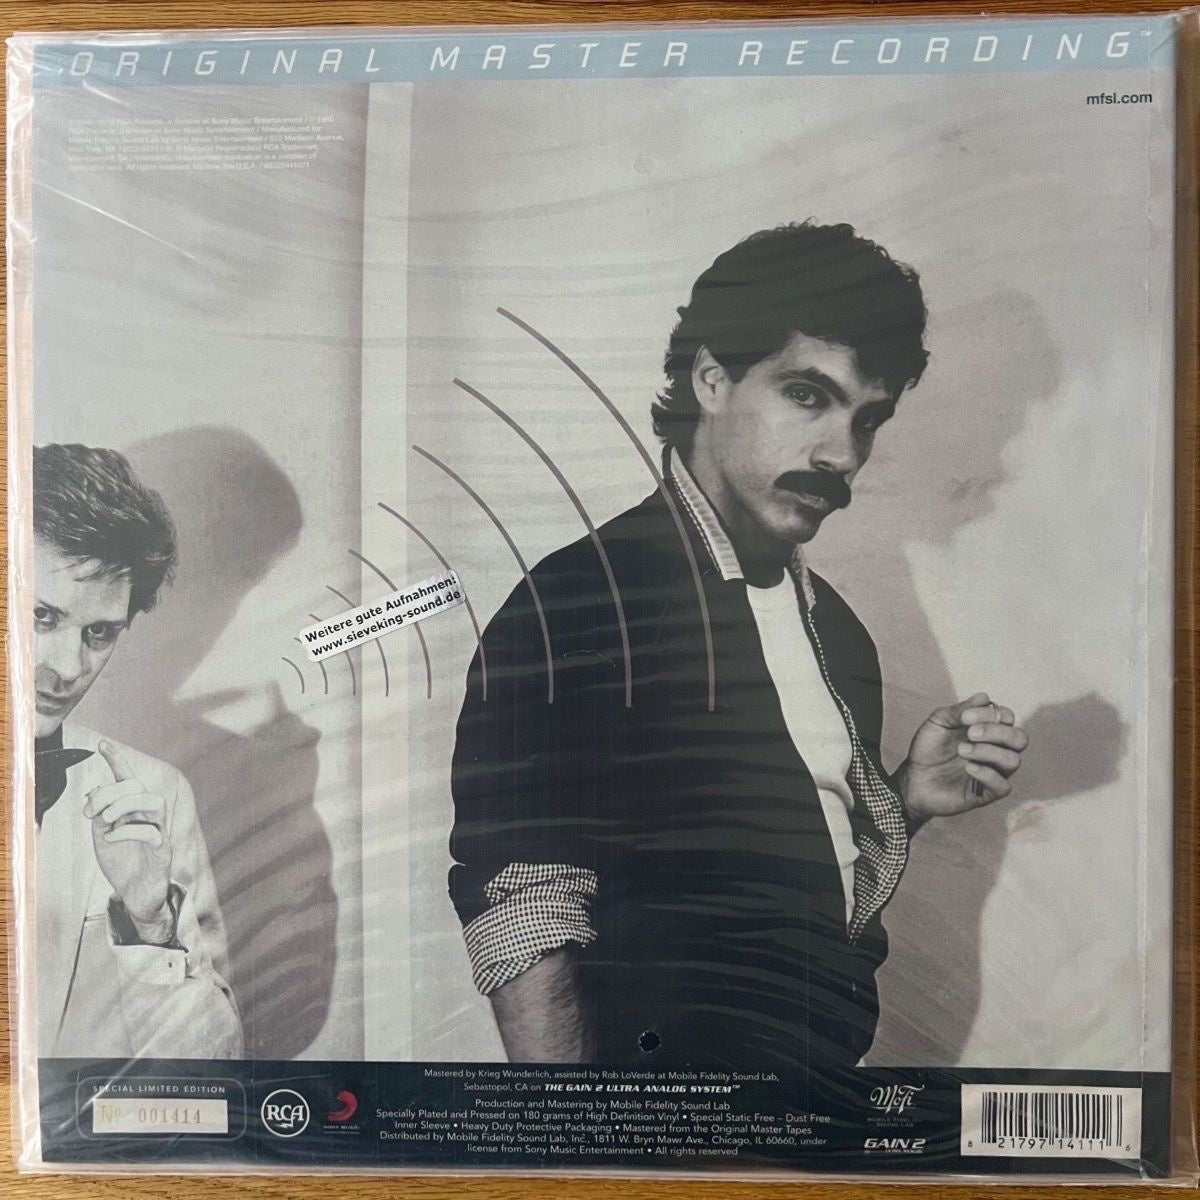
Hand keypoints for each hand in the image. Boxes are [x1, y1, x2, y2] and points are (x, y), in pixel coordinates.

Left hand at [84, 740, 172, 930]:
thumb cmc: (123, 862)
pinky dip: (128, 831)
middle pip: (139, 787)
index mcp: (134, 809)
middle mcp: (149, 816)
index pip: (128, 778)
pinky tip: (111, 837)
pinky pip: (152, 833)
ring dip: (126, 804)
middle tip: (90, 813)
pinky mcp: (162, 852)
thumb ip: (100, 814)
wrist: (134, 894)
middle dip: (111, 793)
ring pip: (155, 802)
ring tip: (105, 818)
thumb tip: (92, 794)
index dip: (117, 760)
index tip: (102, 745)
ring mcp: (159, 831)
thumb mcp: (102, 834)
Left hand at [897, 692, 1027, 822]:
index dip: (991, 714)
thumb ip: (960, 710)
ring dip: (988, 752)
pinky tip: (968, 768)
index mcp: (987, 730)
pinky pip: (1003, 786)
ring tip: (962, 750)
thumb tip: (984, 697)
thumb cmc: (928, 748)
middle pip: (1019, 738)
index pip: (1007, 717)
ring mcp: (993, 772)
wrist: (912, 777)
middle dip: (996, 732)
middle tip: (970, 733)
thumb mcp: (938, 722)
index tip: (965, 717)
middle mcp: (996, 750)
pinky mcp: (987, 793)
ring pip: (1013, 760)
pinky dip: (988, 774)